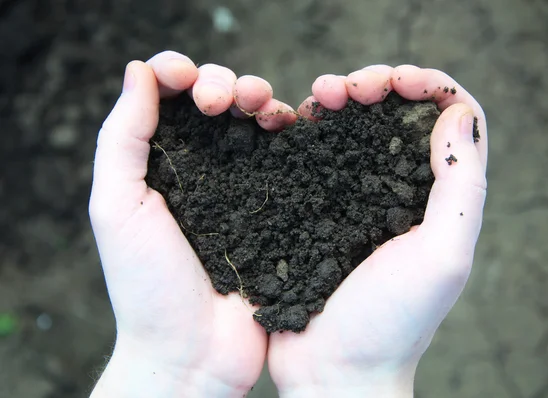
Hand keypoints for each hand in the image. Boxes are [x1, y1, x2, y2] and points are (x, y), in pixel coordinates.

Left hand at [89, 51, 295, 397]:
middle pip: (215, 101)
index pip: (167, 99)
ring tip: (260, 106)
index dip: (178, 73)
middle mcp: (202, 169)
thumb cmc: (148, 287)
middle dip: (221, 82)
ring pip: (254, 120)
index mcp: (160, 165)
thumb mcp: (117, 208)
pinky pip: (287, 154)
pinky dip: (289, 129)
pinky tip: (290, 123)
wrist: (196, 353)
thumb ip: (123, 137)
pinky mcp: (277, 205)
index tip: (185, 76)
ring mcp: (242, 186)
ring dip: (258, 97)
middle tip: (220, 99)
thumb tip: (139, 71)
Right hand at [268, 65, 487, 397]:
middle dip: (378, 85)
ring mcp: (353, 197)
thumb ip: (460, 187)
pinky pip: (314, 153)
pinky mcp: (313, 206)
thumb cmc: (391, 324)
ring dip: (341, 99)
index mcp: (437, 199)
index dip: (428, 87)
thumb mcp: (442, 257)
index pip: (449, 121)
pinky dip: (309, 127)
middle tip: (350, 86)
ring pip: (354, 127)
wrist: (332, 369)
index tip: (397, 80)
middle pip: (398, 115)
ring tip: (321, 95)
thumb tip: (456, 117)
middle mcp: (399, 192)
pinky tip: (297, 120)